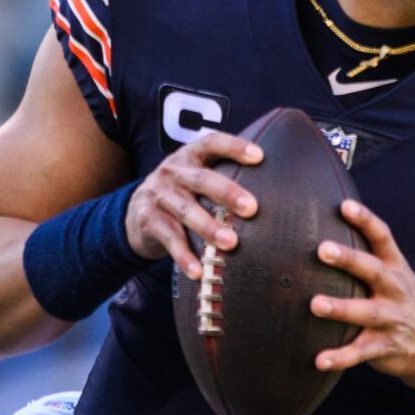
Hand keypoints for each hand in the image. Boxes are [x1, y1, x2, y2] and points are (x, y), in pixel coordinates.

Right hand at [125, 133, 261, 279]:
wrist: (135, 212)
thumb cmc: (183, 194)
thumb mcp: (197, 178)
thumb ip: (225, 178)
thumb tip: (278, 195)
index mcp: (191, 156)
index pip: (212, 143)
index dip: (234, 147)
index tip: (259, 157)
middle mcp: (173, 171)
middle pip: (201, 179)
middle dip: (227, 193)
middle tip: (252, 208)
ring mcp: (158, 195)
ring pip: (186, 210)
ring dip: (209, 227)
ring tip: (231, 243)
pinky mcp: (148, 220)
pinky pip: (170, 239)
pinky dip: (184, 256)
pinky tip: (199, 271)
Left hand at [311, 200, 414, 388]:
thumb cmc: (398, 300)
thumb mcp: (393, 274)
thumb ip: (365, 255)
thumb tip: (322, 223)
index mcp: (395, 267)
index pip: (383, 237)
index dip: (365, 220)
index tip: (344, 205)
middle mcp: (395, 290)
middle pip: (373, 270)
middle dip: (349, 259)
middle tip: (322, 249)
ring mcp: (391, 319)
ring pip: (366, 313)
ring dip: (341, 309)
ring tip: (315, 305)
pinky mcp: (385, 347)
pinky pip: (361, 352)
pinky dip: (340, 357)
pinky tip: (319, 360)